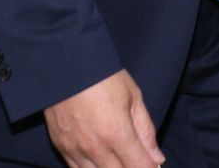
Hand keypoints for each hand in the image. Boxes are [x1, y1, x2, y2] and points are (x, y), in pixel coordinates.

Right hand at [44, 70, 163, 167]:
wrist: (67, 61)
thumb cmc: (104, 75)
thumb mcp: (133, 96)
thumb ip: (145, 130)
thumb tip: (157, 158)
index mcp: (117, 133)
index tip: (153, 164)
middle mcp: (96, 148)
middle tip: (135, 159)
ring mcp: (76, 150)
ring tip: (119, 159)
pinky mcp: (61, 147)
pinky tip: (100, 161)